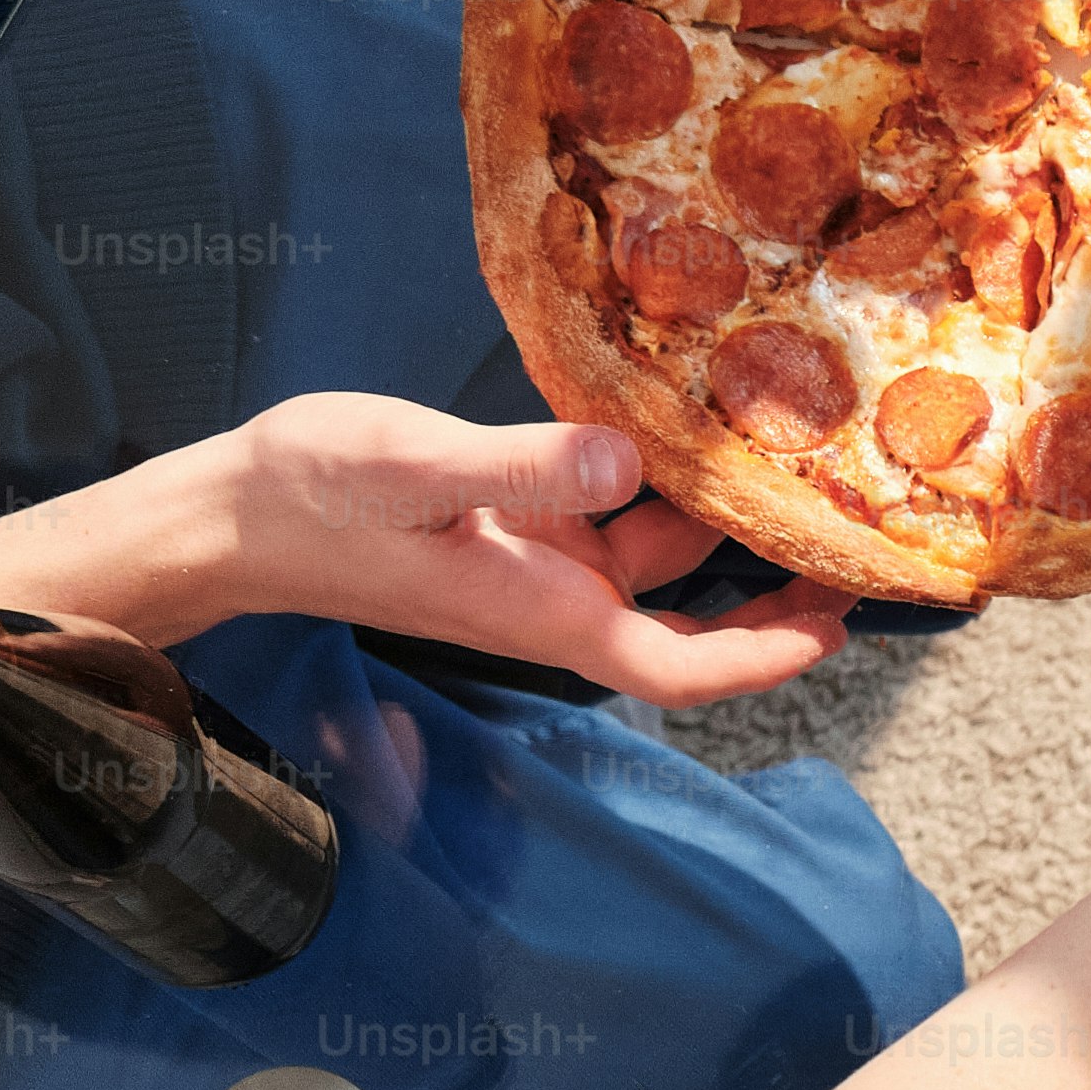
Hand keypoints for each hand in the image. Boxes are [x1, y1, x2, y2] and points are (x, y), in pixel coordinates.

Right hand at [54, 396, 860, 701]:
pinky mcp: (519, 522)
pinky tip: (697, 422)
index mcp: (542, 612)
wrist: (230, 513)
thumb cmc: (311, 498)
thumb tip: (620, 460)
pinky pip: (612, 509)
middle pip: (693, 618)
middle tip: (859, 539)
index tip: (837, 626)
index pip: (680, 667)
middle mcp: (556, 598)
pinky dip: (661, 479)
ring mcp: (540, 562)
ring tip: (804, 461)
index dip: (763, 657)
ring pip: (661, 553)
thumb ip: (517, 466)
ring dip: (726, 521)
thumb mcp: (414, 468)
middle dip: (777, 591)